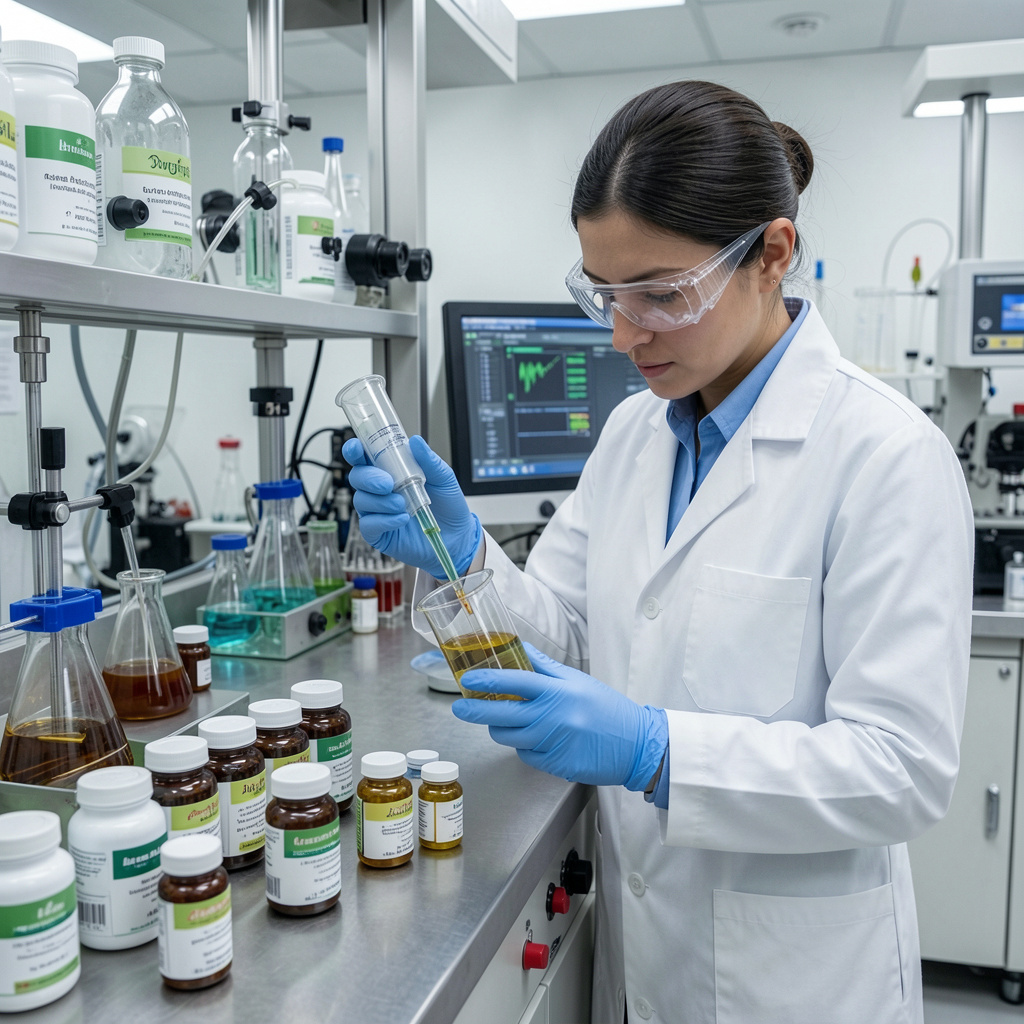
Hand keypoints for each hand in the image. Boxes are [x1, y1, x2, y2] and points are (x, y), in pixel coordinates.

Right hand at [343, 435, 481, 577]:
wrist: (457, 536)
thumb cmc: (447, 506)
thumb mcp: (443, 479)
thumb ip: (429, 460)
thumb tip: (416, 441)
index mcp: (391, 471)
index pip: (364, 457)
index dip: (354, 450)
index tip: (356, 449)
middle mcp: (379, 490)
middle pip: (357, 477)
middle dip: (369, 478)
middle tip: (388, 484)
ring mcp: (377, 512)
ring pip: (360, 500)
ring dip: (381, 501)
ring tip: (403, 504)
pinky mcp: (378, 533)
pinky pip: (369, 524)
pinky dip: (385, 520)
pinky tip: (402, 519)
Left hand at [452, 643, 667, 789]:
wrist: (636, 744)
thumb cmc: (607, 709)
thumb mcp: (577, 680)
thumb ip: (545, 666)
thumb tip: (518, 648)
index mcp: (558, 692)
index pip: (515, 682)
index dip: (488, 680)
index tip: (468, 679)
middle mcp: (553, 718)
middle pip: (502, 714)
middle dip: (475, 710)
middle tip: (461, 706)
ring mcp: (553, 744)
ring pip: (509, 737)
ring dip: (499, 728)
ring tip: (500, 720)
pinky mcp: (555, 765)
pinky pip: (526, 754)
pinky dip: (523, 746)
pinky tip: (533, 738)